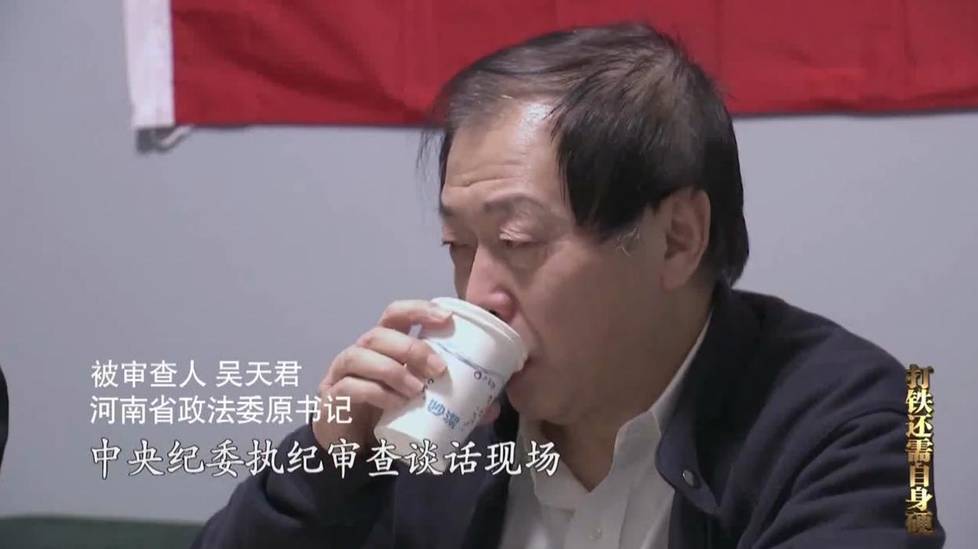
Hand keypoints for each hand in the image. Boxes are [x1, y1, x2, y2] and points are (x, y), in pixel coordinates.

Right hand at [312, 299, 500, 450]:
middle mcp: (360, 353)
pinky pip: (350, 386)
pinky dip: (375, 392)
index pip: (396, 315)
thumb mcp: (419, 406)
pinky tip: (396, 404)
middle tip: (439, 369)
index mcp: (383, 347)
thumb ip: (451, 403)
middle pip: (379, 334)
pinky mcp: (331, 398)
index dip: (419, 310)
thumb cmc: (385, 416)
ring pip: (360, 356)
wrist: (348, 449)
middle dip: (411, 347)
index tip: (447, 318)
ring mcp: (341, 374)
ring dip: (393, 370)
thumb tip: (491, 408)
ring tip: (417, 391)